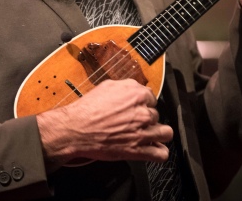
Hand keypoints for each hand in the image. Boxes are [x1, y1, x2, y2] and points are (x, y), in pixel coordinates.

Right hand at [36, 79, 172, 164]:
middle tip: (135, 122)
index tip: (138, 108)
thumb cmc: (87, 109)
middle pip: (156, 115)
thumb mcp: (106, 87)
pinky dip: (159, 152)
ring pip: (166, 133)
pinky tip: (153, 149)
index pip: (152, 98)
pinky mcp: (138, 150)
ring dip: (159, 134)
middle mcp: (142, 111)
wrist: (76, 129)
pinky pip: (161, 154)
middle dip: (147, 119)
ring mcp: (142, 131)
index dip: (144, 104)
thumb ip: (125, 87)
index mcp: (136, 93)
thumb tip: (133, 89)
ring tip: (151, 135)